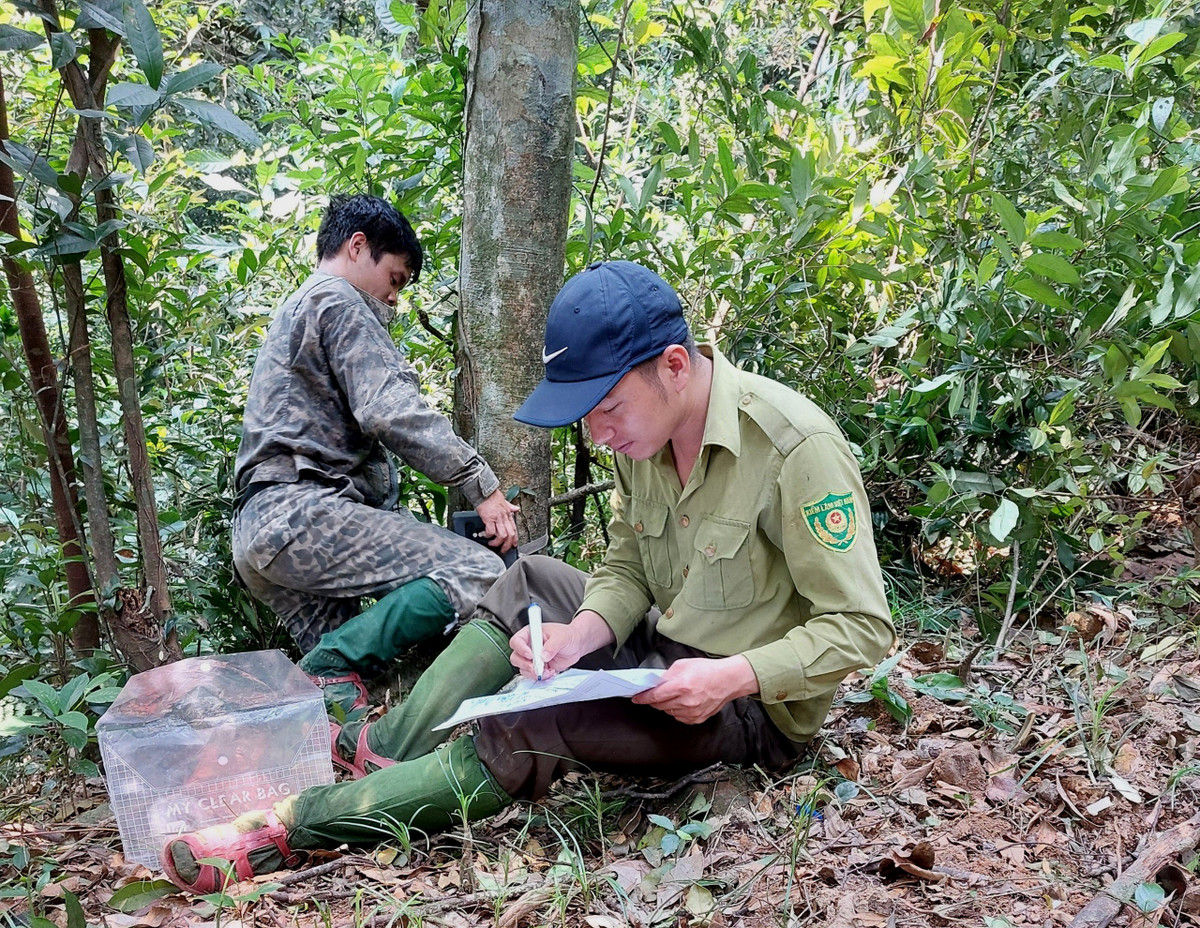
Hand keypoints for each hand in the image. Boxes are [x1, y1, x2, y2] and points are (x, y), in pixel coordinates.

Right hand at [476, 490, 518, 552]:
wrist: (485, 492)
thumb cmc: (493, 496)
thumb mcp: (505, 501)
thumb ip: (510, 507)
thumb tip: (516, 509)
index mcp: (508, 514)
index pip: (514, 529)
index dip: (515, 539)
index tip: (513, 545)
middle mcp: (504, 518)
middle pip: (510, 535)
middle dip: (507, 545)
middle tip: (503, 549)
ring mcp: (497, 519)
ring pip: (502, 535)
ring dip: (497, 542)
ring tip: (492, 543)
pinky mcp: (489, 519)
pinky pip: (491, 531)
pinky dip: (488, 535)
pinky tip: (485, 535)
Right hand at [509, 609, 614, 679]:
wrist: (577, 645)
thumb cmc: (568, 635)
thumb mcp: (562, 637)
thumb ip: (552, 645)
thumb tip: (543, 656)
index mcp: (531, 634)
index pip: (516, 641)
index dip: (521, 649)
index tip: (531, 655)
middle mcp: (529, 646)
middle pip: (516, 657)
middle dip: (525, 664)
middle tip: (537, 666)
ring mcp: (533, 658)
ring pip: (523, 668)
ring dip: (534, 672)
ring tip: (547, 670)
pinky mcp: (539, 667)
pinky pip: (533, 675)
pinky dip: (540, 677)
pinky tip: (550, 672)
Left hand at [631, 656, 758, 724]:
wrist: (728, 680)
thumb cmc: (708, 670)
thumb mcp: (683, 665)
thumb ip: (667, 675)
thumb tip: (656, 683)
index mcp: (681, 686)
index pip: (655, 696)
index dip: (643, 698)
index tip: (636, 698)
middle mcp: (686, 701)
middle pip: (660, 705)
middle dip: (654, 700)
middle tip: (653, 694)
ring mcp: (692, 712)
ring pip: (669, 712)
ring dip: (666, 705)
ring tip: (673, 695)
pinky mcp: (697, 719)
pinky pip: (679, 717)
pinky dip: (676, 710)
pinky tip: (682, 702)